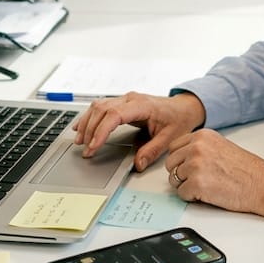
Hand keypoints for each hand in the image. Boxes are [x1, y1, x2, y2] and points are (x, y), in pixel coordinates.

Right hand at [74, 92, 205, 171]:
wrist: (184, 107)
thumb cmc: (178, 119)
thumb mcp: (169, 138)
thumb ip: (152, 151)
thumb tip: (138, 164)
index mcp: (142, 105)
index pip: (114, 115)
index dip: (101, 130)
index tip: (94, 146)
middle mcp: (131, 99)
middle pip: (102, 110)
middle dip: (90, 130)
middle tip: (86, 150)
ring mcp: (125, 99)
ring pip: (98, 106)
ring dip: (87, 123)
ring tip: (80, 141)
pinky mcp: (122, 102)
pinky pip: (101, 107)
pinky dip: (90, 117)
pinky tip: (81, 126)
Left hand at [165, 129, 263, 217]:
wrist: (262, 184)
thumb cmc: (246, 170)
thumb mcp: (220, 146)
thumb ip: (200, 148)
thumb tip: (181, 158)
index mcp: (202, 136)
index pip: (174, 147)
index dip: (180, 161)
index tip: (189, 168)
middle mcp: (196, 147)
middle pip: (170, 164)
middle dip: (181, 174)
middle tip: (197, 180)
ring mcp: (195, 165)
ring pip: (173, 179)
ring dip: (186, 186)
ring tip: (205, 186)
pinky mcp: (197, 184)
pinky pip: (181, 194)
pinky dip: (192, 197)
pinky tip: (208, 194)